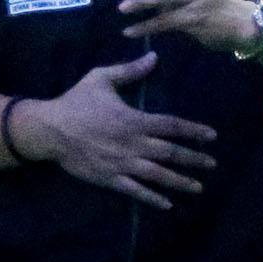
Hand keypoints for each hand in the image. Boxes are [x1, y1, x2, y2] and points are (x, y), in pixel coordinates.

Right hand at [12, 53, 216, 209]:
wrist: (50, 129)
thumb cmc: (76, 101)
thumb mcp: (101, 78)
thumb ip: (129, 70)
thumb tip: (154, 57)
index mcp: (133, 120)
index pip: (171, 125)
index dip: (193, 131)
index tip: (212, 136)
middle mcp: (132, 144)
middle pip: (169, 153)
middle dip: (193, 159)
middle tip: (212, 164)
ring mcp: (122, 164)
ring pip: (157, 175)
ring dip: (179, 181)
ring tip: (198, 187)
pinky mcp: (109, 178)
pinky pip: (135, 191)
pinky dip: (152, 198)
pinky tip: (167, 204)